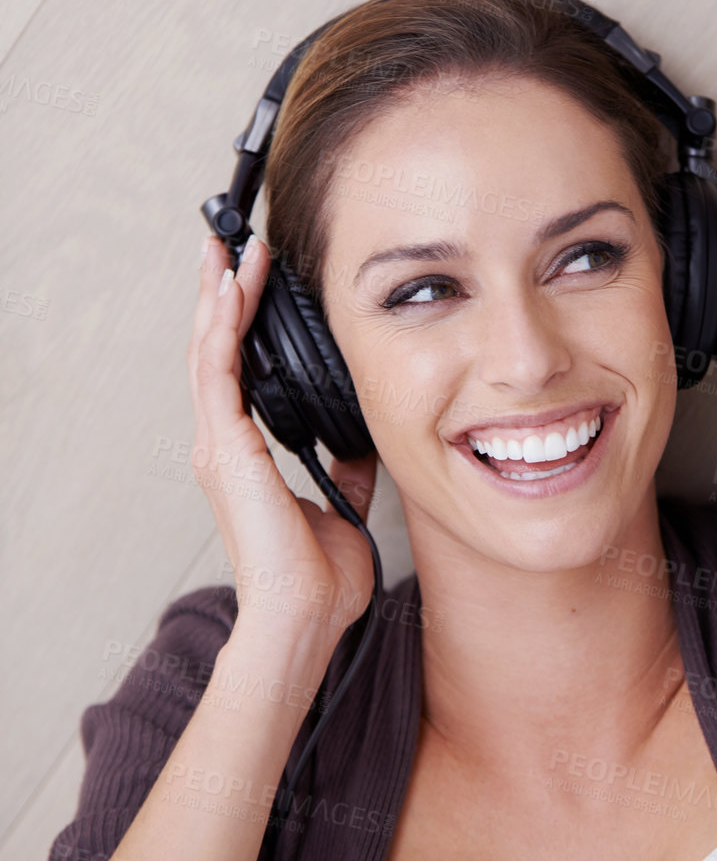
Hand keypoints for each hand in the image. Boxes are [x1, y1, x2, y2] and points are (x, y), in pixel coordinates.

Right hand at [188, 235, 377, 651]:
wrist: (303, 615)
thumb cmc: (315, 578)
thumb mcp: (343, 506)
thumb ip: (347, 470)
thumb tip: (363, 443)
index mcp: (245, 455)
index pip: (237, 370)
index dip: (241, 321)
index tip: (255, 279)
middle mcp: (223, 444)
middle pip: (214, 349)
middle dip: (222, 293)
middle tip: (230, 245)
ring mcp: (219, 445)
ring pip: (209, 350)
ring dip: (220, 296)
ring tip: (229, 249)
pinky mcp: (226, 448)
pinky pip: (218, 371)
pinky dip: (223, 327)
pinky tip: (231, 290)